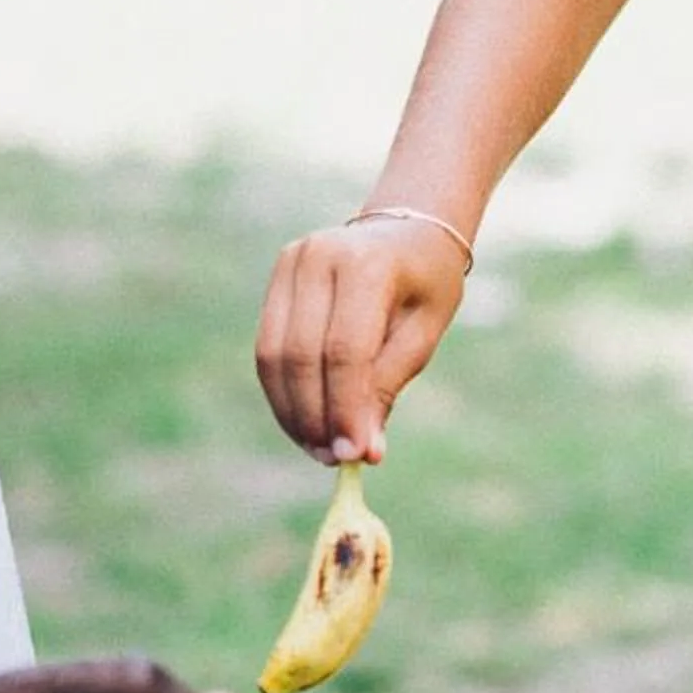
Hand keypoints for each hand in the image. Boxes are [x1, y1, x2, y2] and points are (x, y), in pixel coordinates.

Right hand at [255, 216, 468, 463]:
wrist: (406, 231)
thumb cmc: (425, 285)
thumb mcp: (424, 332)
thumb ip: (388, 385)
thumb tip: (363, 451)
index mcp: (366, 264)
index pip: (345, 350)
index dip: (345, 408)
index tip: (357, 456)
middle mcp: (318, 256)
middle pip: (300, 355)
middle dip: (316, 417)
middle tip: (336, 461)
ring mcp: (290, 263)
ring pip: (273, 356)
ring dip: (293, 413)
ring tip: (321, 450)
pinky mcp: (276, 278)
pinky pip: (267, 349)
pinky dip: (284, 394)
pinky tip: (306, 424)